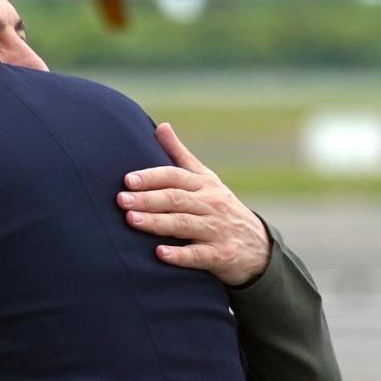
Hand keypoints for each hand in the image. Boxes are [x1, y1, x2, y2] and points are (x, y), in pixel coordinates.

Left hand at [115, 123, 270, 286]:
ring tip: (132, 220)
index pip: (176, 177)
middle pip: (176, 199)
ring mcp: (216, 230)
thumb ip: (180, 155)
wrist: (258, 247)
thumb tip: (161, 126)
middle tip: (121, 200)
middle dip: (148, 199)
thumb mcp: (206, 179)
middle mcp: (211, 204)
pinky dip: (179, 255)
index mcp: (204, 184)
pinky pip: (198, 255)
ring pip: (183, 224)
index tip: (128, 180)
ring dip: (157, 222)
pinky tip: (160, 253)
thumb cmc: (221, 208)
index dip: (152, 177)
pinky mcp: (220, 255)